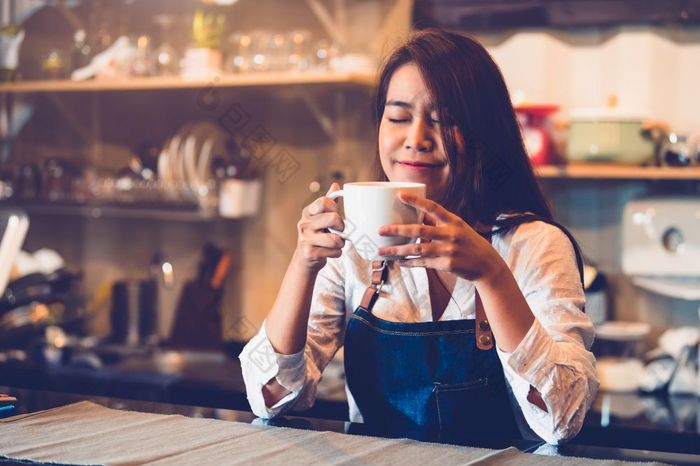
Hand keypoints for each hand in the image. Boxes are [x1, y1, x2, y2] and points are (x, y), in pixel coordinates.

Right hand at [293, 182, 345, 272]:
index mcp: (308, 212)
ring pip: (335, 239)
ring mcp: (306, 239)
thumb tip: (336, 185)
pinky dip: (337, 253)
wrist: (305, 258)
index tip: (337, 214)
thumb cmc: (317, 234)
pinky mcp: (310, 253)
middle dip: (342, 226)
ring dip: (341, 243)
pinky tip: (331, 252)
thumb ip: (329, 202)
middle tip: (341, 230)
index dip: (335, 207)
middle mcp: (304, 224)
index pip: (324, 201)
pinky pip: (334, 252)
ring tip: (337, 243)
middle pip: (333, 218)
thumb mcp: (320, 217)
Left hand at [377, 193, 502, 281]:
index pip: (432, 207)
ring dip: (397, 250)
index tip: (400, 195)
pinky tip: (399, 262)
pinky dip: (409, 262)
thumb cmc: (470, 243)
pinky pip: (423, 263)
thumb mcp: (459, 228)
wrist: (487, 265)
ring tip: (382, 252)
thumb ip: (439, 223)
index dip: (416, 201)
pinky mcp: (446, 264)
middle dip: (397, 230)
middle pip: (419, 230)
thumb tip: (417, 215)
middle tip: (380, 230)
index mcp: (453, 221)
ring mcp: (448, 250)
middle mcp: (450, 234)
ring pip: (417, 249)